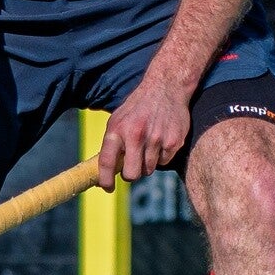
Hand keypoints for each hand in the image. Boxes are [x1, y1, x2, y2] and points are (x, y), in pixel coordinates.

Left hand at [99, 69, 192, 186]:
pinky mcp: (173, 141)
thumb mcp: (118, 119)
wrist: (166, 87)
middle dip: (131, 174)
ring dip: (147, 163)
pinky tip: (161, 140)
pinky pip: (164, 162)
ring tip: (149, 145)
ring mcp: (156, 139)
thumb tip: (102, 171)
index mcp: (117, 129)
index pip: (107, 162)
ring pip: (149, 169)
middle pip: (131, 174)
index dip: (105, 180)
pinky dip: (161, 156)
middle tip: (133, 167)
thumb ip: (112, 143)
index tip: (107, 187)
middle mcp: (136, 135)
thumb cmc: (138, 107)